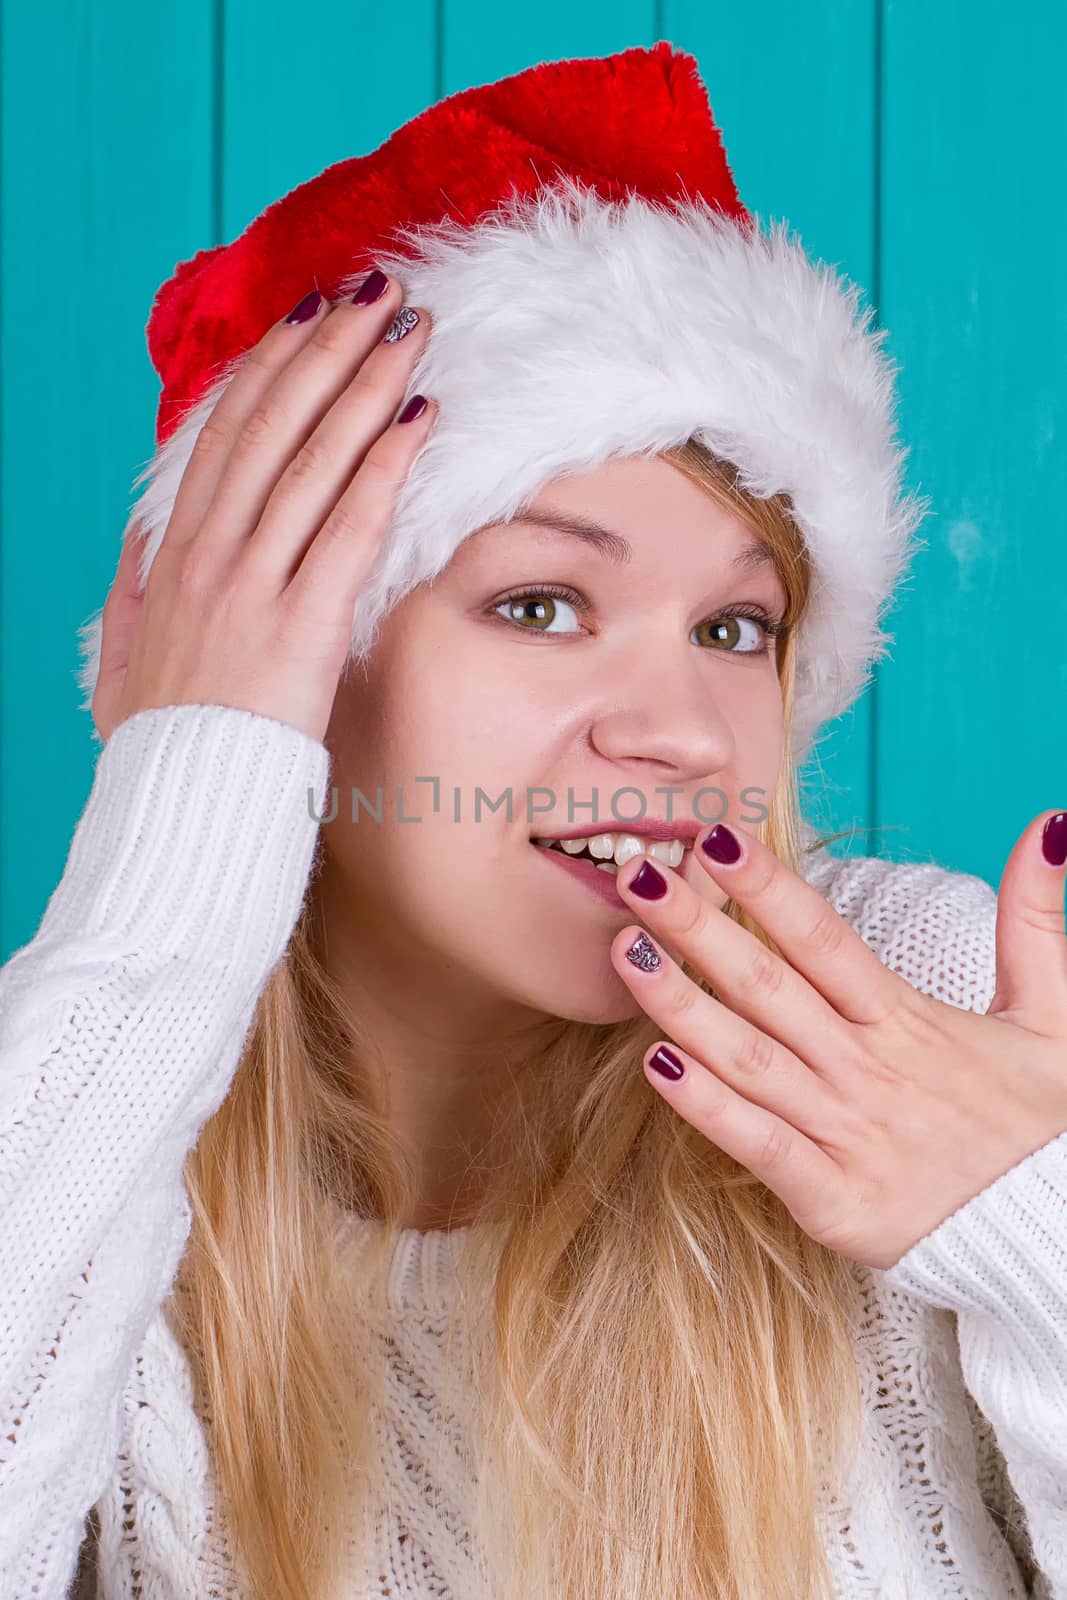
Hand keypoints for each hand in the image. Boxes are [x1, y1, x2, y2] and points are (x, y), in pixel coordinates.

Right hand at [91, 275, 436, 744]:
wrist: (179, 803)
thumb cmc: (162, 739)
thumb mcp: (123, 655)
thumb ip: (132, 589)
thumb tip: (140, 537)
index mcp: (174, 553)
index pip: (225, 433)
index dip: (270, 365)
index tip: (308, 314)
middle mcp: (213, 553)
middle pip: (274, 425)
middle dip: (331, 348)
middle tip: (380, 290)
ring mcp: (254, 584)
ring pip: (315, 460)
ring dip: (368, 385)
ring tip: (413, 330)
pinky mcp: (303, 623)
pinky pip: (351, 528)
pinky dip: (386, 467)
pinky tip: (421, 418)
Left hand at [610, 812, 1066, 1269]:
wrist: (1063, 1239)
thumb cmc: (1044, 1130)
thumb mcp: (1053, 1017)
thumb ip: (1036, 921)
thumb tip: (1046, 823)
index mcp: (907, 1022)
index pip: (824, 938)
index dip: (768, 887)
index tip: (715, 837)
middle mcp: (867, 1070)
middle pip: (768, 986)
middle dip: (697, 927)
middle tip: (636, 875)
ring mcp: (847, 1135)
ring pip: (748, 1058)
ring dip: (680, 1004)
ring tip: (625, 952)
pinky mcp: (835, 1201)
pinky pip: (760, 1146)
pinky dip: (707, 1109)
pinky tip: (653, 1068)